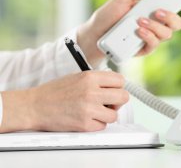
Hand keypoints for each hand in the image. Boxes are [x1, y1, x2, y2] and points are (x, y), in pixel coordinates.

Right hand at [0, 71, 128, 132]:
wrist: (35, 106)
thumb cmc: (55, 92)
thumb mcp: (77, 77)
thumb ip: (97, 80)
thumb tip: (116, 86)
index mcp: (90, 77)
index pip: (120, 80)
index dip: (119, 87)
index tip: (114, 91)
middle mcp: (91, 92)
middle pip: (123, 97)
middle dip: (118, 101)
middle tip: (109, 103)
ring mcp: (88, 109)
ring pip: (114, 115)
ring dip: (107, 115)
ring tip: (96, 111)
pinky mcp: (84, 124)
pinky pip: (102, 126)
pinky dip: (97, 124)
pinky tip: (87, 118)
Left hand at [77, 0, 180, 66]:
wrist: (93, 36)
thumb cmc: (107, 15)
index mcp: (152, 8)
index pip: (175, 5)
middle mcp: (155, 23)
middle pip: (177, 23)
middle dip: (172, 17)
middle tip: (158, 12)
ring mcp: (151, 36)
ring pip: (167, 34)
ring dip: (156, 27)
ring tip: (140, 22)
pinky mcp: (144, 48)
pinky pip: (155, 45)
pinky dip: (148, 37)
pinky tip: (138, 32)